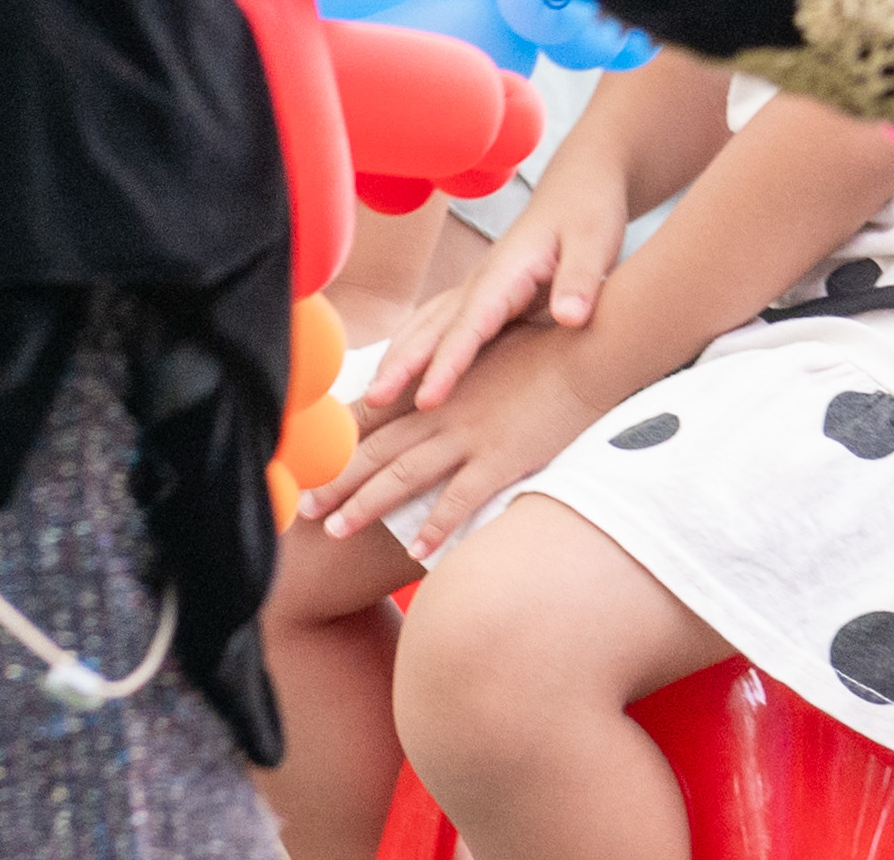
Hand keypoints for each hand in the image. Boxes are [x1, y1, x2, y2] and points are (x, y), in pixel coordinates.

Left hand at [312, 313, 622, 553]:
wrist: (590, 349)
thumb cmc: (549, 344)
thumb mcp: (492, 346)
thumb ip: (458, 367)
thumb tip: (438, 384)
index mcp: (441, 382)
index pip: (378, 412)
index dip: (342, 438)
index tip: (313, 458)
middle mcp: (445, 409)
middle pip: (377, 449)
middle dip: (336, 479)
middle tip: (303, 506)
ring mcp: (471, 435)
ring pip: (403, 475)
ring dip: (365, 504)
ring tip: (335, 530)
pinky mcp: (501, 458)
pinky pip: (459, 499)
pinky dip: (435, 525)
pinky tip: (417, 548)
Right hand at [393, 160, 630, 410]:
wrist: (581, 183)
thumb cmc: (590, 211)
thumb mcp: (597, 240)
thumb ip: (581, 279)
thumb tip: (571, 318)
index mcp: (507, 272)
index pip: (471, 324)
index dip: (448, 364)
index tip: (429, 400)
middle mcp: (482, 281)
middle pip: (435, 327)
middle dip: (403, 366)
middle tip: (373, 402)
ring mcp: (478, 288)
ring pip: (429, 326)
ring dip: (400, 358)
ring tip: (373, 397)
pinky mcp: (483, 296)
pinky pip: (441, 326)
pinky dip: (415, 348)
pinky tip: (401, 370)